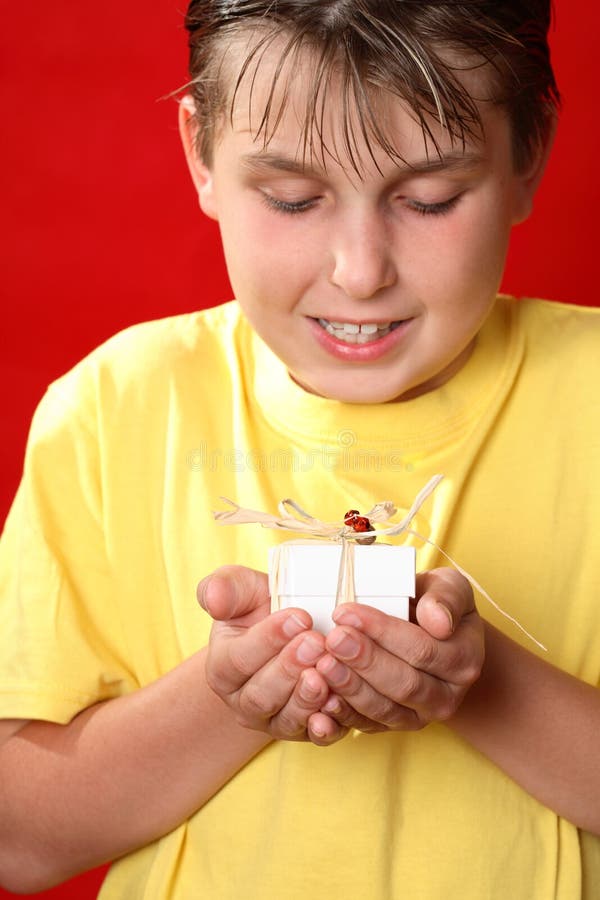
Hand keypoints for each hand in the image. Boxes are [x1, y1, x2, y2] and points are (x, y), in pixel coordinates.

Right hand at [197, 566, 347, 745]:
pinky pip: (314, 736)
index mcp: (222, 668)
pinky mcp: (304, 732)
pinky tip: (337, 704)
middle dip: (289, 669)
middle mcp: (243, 702)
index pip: (238, 659)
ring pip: (286, 719)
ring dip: (307, 698)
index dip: (268, 639)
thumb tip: (213, 599)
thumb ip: (226, 587)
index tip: (299, 617)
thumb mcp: (243, 589)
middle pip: (260, 696)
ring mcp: (273, 721)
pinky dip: (327, 725)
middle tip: (316, 642)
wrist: (292, 634)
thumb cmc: (262, 608)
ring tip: (325, 672)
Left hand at [315, 568, 483, 732]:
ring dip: (350, 688)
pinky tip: (323, 698)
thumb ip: (446, 597)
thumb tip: (438, 622)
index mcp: (464, 659)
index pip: (422, 649)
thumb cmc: (434, 604)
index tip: (347, 611)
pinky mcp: (393, 726)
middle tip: (332, 639)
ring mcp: (420, 715)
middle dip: (364, 660)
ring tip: (323, 664)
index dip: (382, 632)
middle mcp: (447, 696)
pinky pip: (368, 725)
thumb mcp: (449, 587)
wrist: (429, 633)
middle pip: (403, 683)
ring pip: (384, 709)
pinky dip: (343, 715)